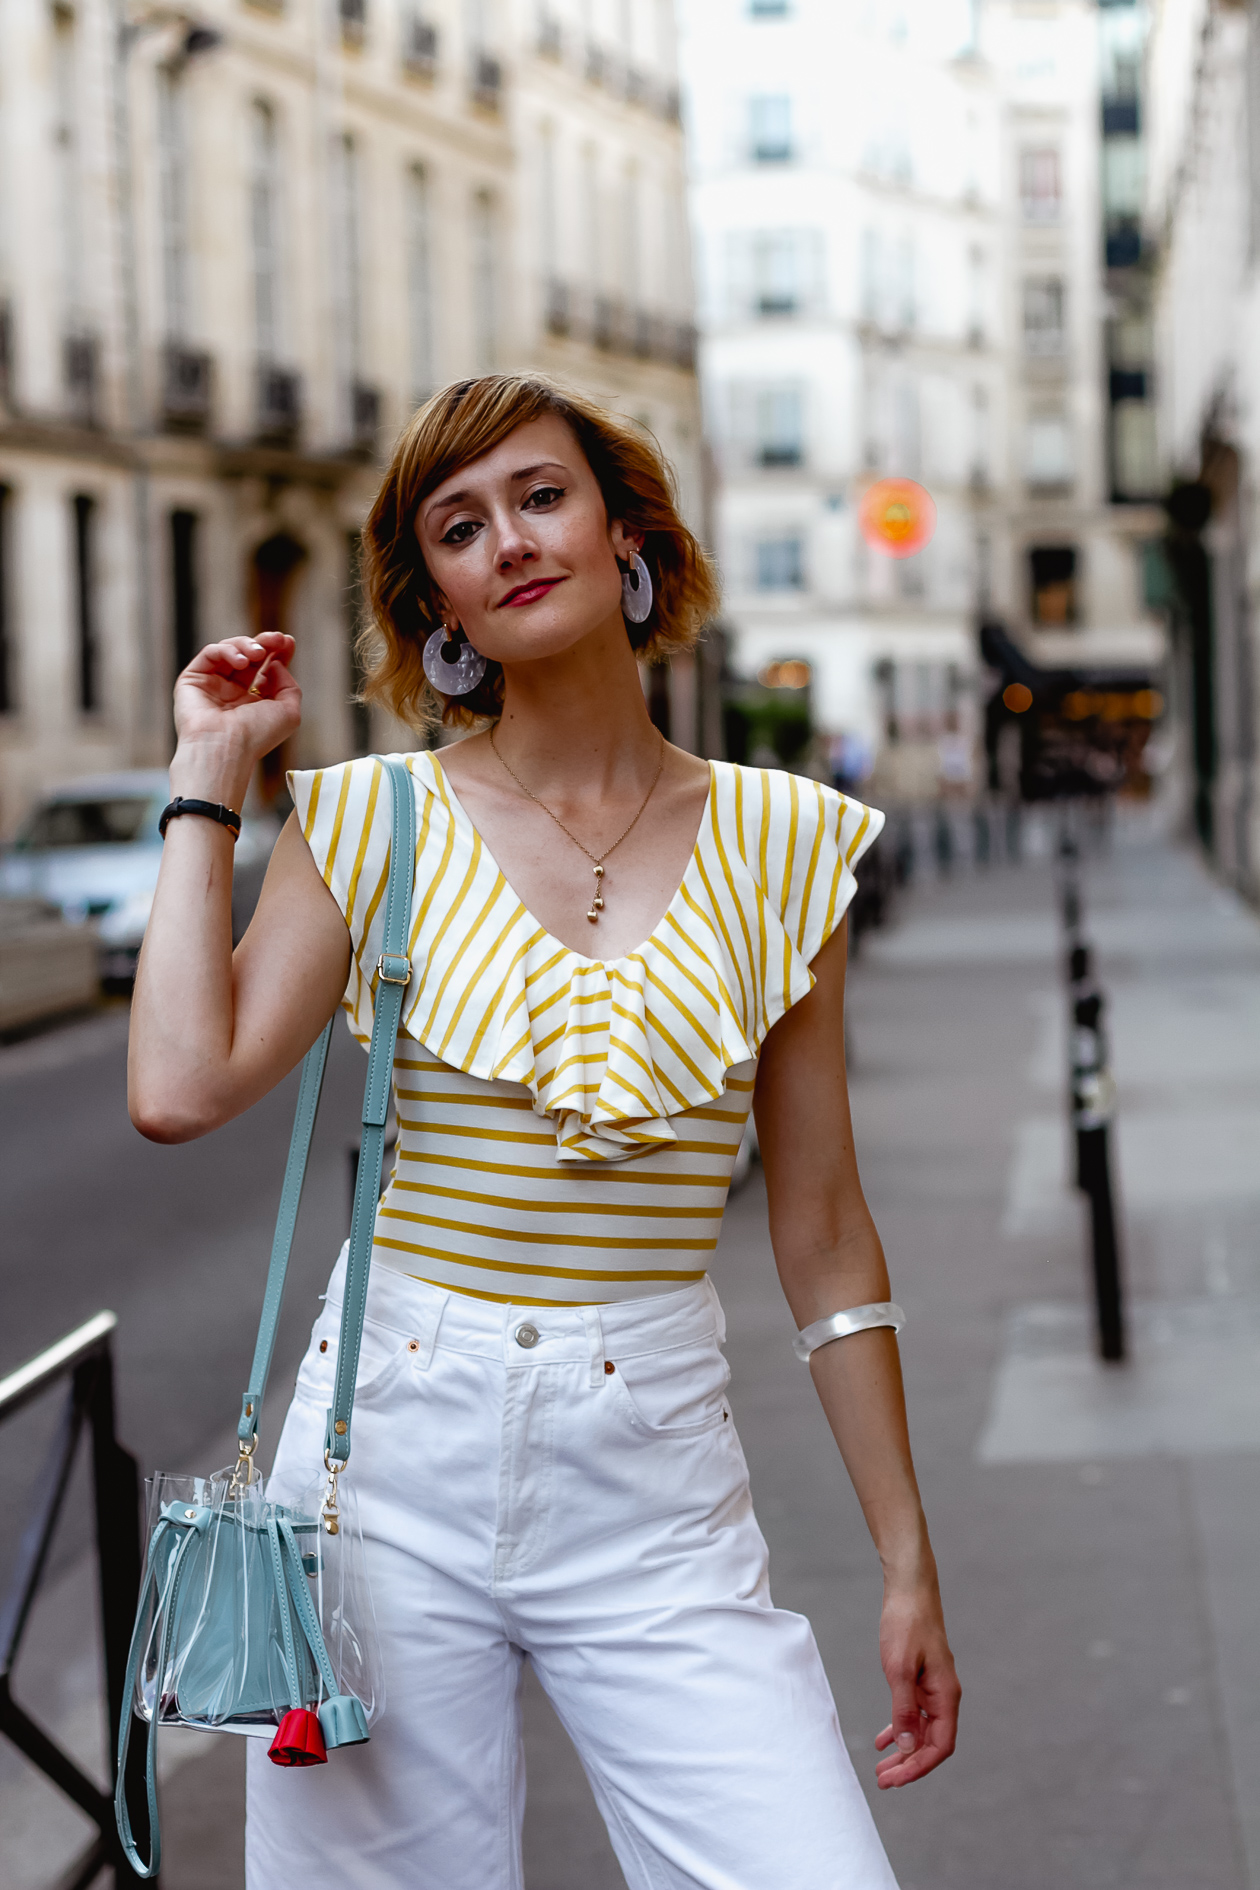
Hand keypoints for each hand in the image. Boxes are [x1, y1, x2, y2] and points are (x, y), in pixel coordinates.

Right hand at [171, 634, 300, 806]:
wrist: (225, 747)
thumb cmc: (256, 736)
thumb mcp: (289, 711)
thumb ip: (289, 685)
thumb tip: (276, 663)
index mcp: (252, 703)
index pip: (264, 670)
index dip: (277, 653)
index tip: (288, 641)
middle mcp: (231, 694)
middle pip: (249, 657)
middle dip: (264, 644)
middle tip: (277, 638)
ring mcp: (211, 685)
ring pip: (230, 651)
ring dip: (247, 646)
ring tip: (258, 654)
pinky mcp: (192, 679)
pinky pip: (211, 653)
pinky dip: (228, 651)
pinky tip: (242, 661)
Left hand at [872, 1584, 959, 1787]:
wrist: (909, 1591)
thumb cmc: (907, 1624)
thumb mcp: (900, 1668)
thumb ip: (904, 1709)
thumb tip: (908, 1747)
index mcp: (946, 1696)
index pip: (940, 1746)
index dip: (919, 1767)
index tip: (896, 1780)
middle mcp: (944, 1696)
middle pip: (931, 1743)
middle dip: (909, 1765)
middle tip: (883, 1781)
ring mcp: (933, 1689)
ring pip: (921, 1731)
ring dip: (903, 1751)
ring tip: (882, 1769)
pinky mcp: (921, 1680)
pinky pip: (913, 1714)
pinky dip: (899, 1729)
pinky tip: (883, 1741)